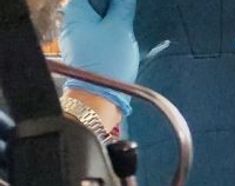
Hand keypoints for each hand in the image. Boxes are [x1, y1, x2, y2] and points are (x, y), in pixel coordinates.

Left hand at [60, 0, 138, 114]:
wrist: (100, 95)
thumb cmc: (108, 60)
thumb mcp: (121, 28)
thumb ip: (123, 6)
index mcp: (76, 12)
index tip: (126, 5)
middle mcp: (72, 24)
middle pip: (94, 6)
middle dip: (113, 8)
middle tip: (129, 15)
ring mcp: (76, 39)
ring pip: (97, 21)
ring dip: (114, 22)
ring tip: (127, 30)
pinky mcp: (84, 52)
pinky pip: (98, 35)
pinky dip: (111, 35)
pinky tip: (121, 43)